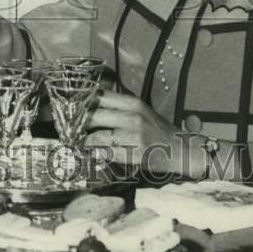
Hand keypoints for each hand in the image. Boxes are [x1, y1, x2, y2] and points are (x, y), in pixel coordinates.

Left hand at [83, 91, 206, 176]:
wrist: (181, 150)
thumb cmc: (158, 130)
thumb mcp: (140, 111)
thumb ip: (119, 108)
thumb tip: (91, 104)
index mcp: (133, 103)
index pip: (100, 97)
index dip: (84, 103)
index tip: (73, 108)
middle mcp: (132, 116)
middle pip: (95, 115)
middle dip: (80, 123)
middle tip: (72, 129)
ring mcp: (134, 135)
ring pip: (99, 136)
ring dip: (86, 141)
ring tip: (80, 143)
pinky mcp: (136, 153)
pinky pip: (109, 153)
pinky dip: (99, 154)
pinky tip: (95, 154)